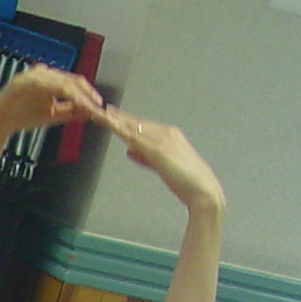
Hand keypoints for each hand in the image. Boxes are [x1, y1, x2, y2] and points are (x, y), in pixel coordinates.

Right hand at [0, 65, 101, 141]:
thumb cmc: (21, 117)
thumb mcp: (52, 115)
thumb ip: (70, 111)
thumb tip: (89, 111)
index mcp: (49, 79)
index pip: (73, 82)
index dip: (88, 93)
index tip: (98, 105)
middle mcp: (43, 73)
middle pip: (71, 80)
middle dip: (86, 93)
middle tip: (96, 105)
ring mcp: (33, 75)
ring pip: (62, 82)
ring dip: (77, 94)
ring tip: (87, 106)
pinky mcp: (24, 80)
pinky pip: (48, 85)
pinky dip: (63, 94)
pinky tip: (72, 102)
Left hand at [104, 112, 224, 212]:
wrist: (202, 189)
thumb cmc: (185, 181)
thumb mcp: (162, 167)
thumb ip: (145, 158)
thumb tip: (130, 150)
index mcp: (170, 135)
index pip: (143, 125)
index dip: (126, 120)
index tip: (112, 115)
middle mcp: (167, 132)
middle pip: (136, 123)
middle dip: (118, 117)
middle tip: (100, 112)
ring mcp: (162, 139)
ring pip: (133, 127)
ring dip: (115, 120)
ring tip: (99, 115)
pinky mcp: (158, 149)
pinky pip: (134, 137)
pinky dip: (120, 129)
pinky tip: (110, 124)